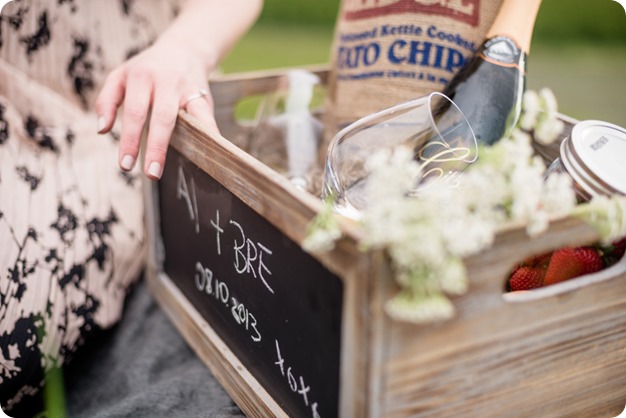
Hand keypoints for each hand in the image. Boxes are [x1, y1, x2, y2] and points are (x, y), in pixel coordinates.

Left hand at [96, 37, 218, 179]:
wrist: (183, 48)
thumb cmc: (147, 69)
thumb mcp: (120, 76)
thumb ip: (107, 100)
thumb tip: (102, 130)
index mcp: (141, 77)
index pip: (134, 112)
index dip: (130, 140)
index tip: (125, 165)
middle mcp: (166, 82)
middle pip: (162, 118)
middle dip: (156, 147)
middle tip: (150, 173)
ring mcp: (188, 89)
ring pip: (188, 118)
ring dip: (188, 144)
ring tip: (183, 166)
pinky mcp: (204, 96)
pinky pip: (208, 117)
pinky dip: (211, 133)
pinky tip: (212, 151)